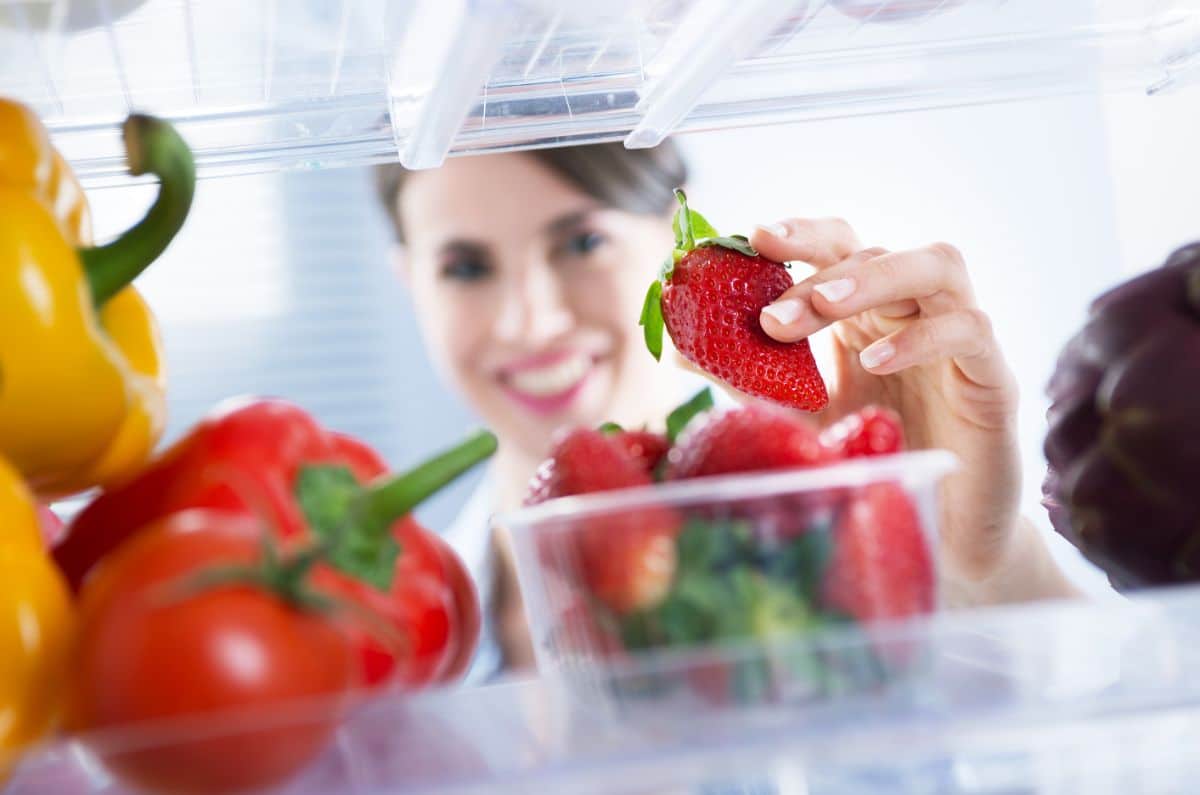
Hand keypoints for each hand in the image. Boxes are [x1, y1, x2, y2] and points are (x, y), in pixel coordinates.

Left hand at [747, 219, 1068, 601]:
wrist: (938, 533)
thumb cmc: (872, 462)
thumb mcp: (799, 417)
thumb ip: (747, 380)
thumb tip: (675, 347)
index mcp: (865, 312)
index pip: (839, 245)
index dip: (802, 234)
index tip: (753, 237)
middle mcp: (912, 312)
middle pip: (878, 249)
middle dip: (821, 271)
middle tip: (773, 315)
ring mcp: (958, 338)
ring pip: (937, 266)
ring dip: (873, 278)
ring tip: (822, 308)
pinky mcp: (993, 378)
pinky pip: (970, 330)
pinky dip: (920, 336)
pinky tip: (874, 361)